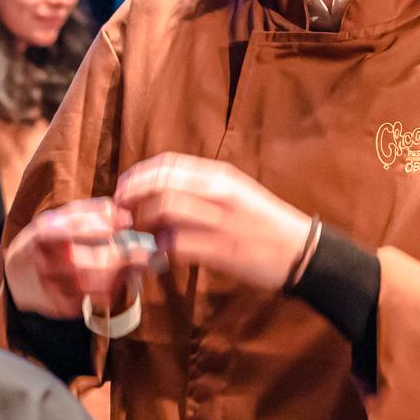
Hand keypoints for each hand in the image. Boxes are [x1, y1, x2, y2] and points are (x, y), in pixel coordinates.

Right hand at [3, 198, 145, 318]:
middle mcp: (46, 264)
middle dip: (121, 257)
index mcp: (43, 237)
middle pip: (89, 262)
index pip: (72, 230)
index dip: (100, 226)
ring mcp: (53, 288)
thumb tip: (119, 212)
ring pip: (96, 284)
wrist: (17, 277)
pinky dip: (113, 288)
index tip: (125, 222)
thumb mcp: (56, 219)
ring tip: (136, 265)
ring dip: (121, 274)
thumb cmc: (44, 242)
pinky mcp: (62, 306)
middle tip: (143, 251)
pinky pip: (94, 299)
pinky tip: (120, 278)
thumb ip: (87, 212)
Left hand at [113, 153, 313, 291]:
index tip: (124, 188)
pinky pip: (175, 244)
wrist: (300, 250)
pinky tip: (157, 254)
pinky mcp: (219, 250)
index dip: (138, 175)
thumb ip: (202, 188)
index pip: (167, 164)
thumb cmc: (265, 222)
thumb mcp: (236, 192)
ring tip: (136, 232)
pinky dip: (159, 248)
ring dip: (142, 222)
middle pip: (159, 185)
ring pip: (163, 211)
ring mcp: (218, 221)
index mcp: (220, 176)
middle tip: (120, 212)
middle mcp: (218, 192)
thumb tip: (161, 190)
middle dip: (131, 198)